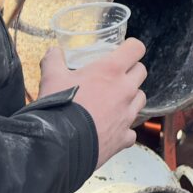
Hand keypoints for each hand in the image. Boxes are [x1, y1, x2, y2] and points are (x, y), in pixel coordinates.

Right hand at [38, 39, 147, 168]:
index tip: (125, 49)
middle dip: (131, 71)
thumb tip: (54, 50)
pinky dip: (123, 129)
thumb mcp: (51, 78)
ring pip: (141, 99)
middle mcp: (125, 90)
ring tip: (114, 101)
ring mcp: (127, 114)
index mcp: (111, 70)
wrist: (59, 145)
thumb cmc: (58, 107)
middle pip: (141, 72)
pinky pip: (131, 130)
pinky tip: (111, 129)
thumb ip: (54, 60)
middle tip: (115, 76)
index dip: (131, 47)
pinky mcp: (124, 137)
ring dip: (131, 97)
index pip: (136, 48)